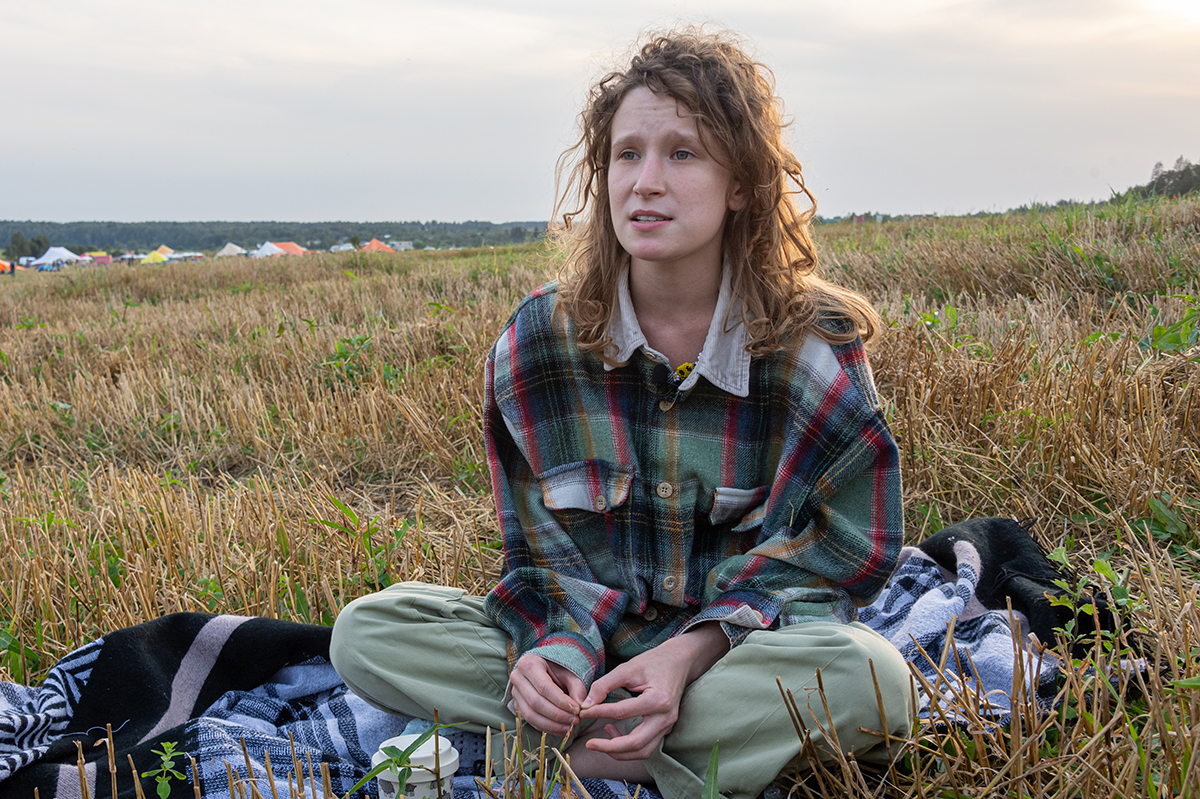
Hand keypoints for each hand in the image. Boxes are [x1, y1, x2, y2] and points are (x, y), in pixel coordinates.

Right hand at [508, 653, 585, 736]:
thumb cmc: (558, 669)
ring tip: (570, 728)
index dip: (561, 701)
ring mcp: (515, 693)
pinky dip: (547, 728)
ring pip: (531, 715)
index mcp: (529, 664)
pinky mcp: (517, 706)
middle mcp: (518, 678)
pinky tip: (561, 730)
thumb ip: (577, 688)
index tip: (576, 710)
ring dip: (552, 725)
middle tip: (575, 721)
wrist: (545, 669)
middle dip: (557, 715)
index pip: (544, 687)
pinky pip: (531, 721)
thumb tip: (581, 706)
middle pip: (536, 702)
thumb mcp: (569, 673)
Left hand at [577, 623, 728, 760]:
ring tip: (598, 742)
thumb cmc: (653, 662)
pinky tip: (612, 731)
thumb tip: (586, 704)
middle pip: (636, 744)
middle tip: (589, 744)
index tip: (583, 711)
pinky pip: (645, 746)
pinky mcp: (664, 729)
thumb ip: (605, 685)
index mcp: (658, 700)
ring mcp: (667, 726)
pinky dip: (627, 746)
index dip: (599, 713)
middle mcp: (665, 718)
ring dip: (618, 752)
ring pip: (642, 751)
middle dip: (609, 748)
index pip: (622, 713)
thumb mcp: (628, 668)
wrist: (679, 662)